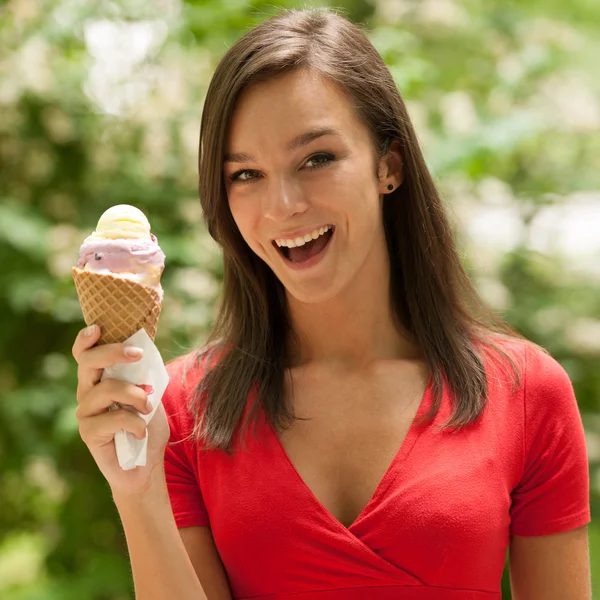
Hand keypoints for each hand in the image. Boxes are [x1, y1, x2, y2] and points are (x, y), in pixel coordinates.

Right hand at [72, 324, 169, 496]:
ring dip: (136, 395)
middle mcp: (86, 391)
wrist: (146, 464)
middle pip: (88, 362)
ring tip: (148, 407)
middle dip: (114, 352)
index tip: (98, 327)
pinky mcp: (88, 433)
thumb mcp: (151, 393)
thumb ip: (143, 374)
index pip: (84, 353)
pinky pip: (113, 417)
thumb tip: (144, 352)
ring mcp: (85, 412)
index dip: (86, 339)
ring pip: (107, 388)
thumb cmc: (147, 425)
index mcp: (99, 378)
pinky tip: (141, 431)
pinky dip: (136, 422)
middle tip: (138, 354)